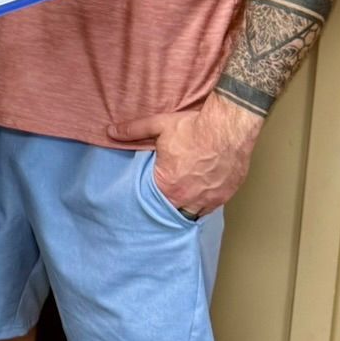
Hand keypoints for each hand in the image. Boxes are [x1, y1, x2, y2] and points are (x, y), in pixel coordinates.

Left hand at [110, 92, 262, 217]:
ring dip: (184, 210)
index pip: (151, 204)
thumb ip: (133, 130)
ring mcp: (207, 199)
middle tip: (161, 202)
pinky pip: (210, 210)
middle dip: (166, 208)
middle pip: (171, 213)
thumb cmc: (195, 128)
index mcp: (168, 186)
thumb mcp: (159, 126)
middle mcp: (187, 198)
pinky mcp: (224, 196)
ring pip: (192, 215)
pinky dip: (203, 206)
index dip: (148, 202)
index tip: (146, 199)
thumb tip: (111, 131)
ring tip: (178, 202)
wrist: (228, 127)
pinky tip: (198, 198)